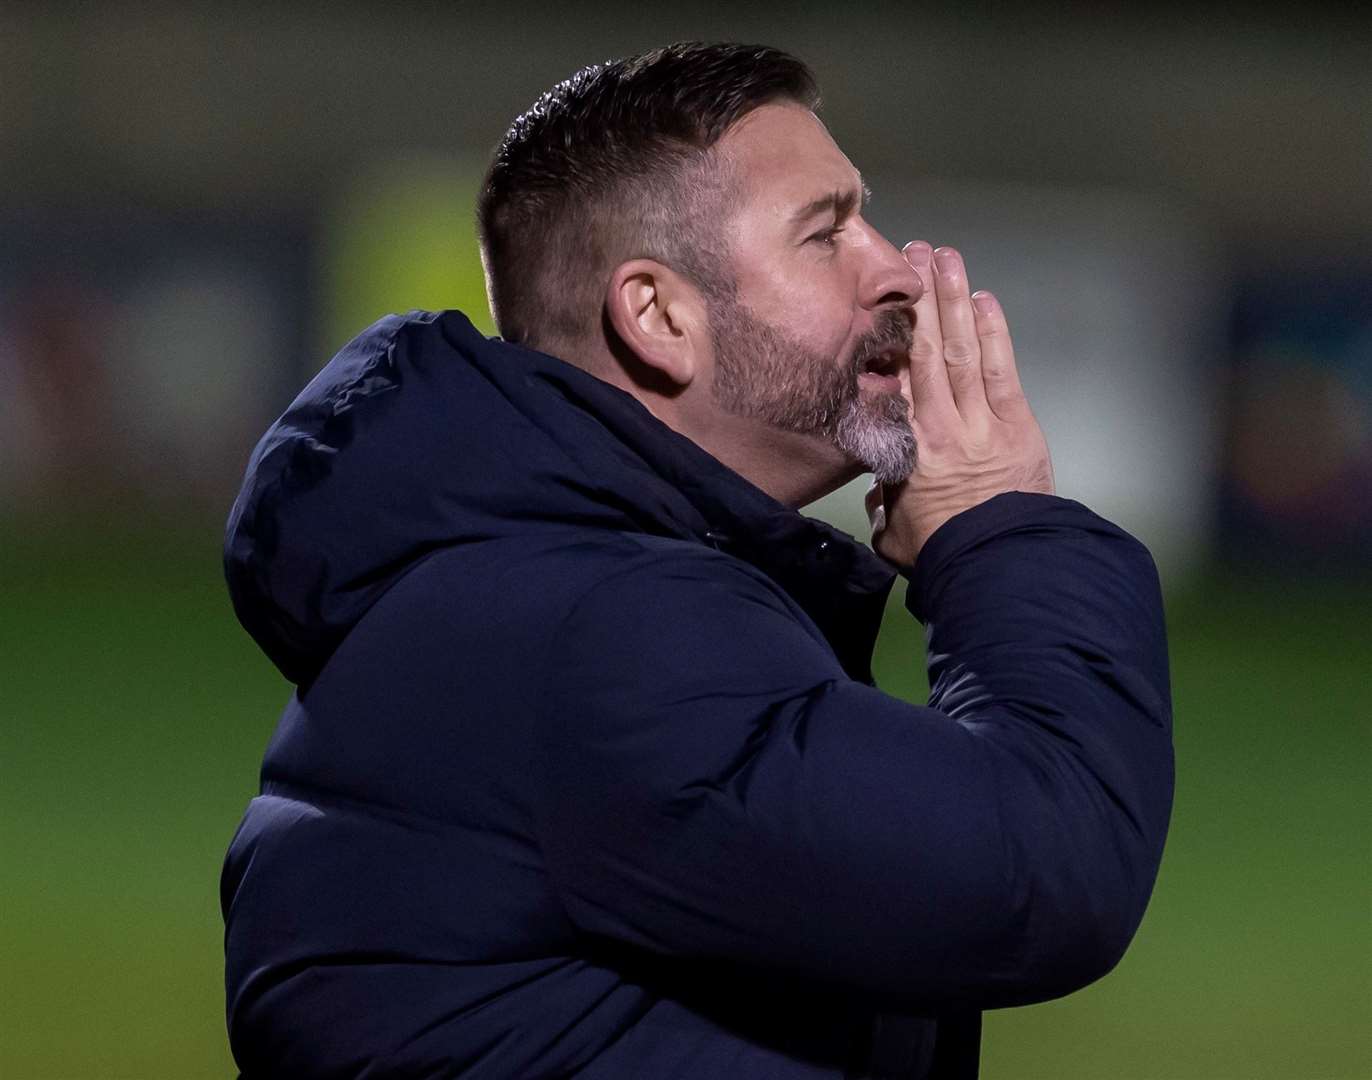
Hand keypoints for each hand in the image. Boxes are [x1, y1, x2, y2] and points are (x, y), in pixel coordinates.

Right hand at [867, 243, 1053, 567]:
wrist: (1001, 568)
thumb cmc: (942, 555)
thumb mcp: (894, 532)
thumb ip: (884, 502)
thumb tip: (880, 490)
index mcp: (906, 450)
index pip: (893, 383)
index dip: (886, 338)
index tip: (878, 303)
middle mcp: (941, 425)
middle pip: (927, 351)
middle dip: (919, 300)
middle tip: (911, 254)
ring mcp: (983, 422)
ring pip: (964, 350)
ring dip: (955, 301)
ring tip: (945, 258)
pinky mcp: (1019, 425)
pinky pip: (1002, 370)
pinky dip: (994, 333)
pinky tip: (984, 299)